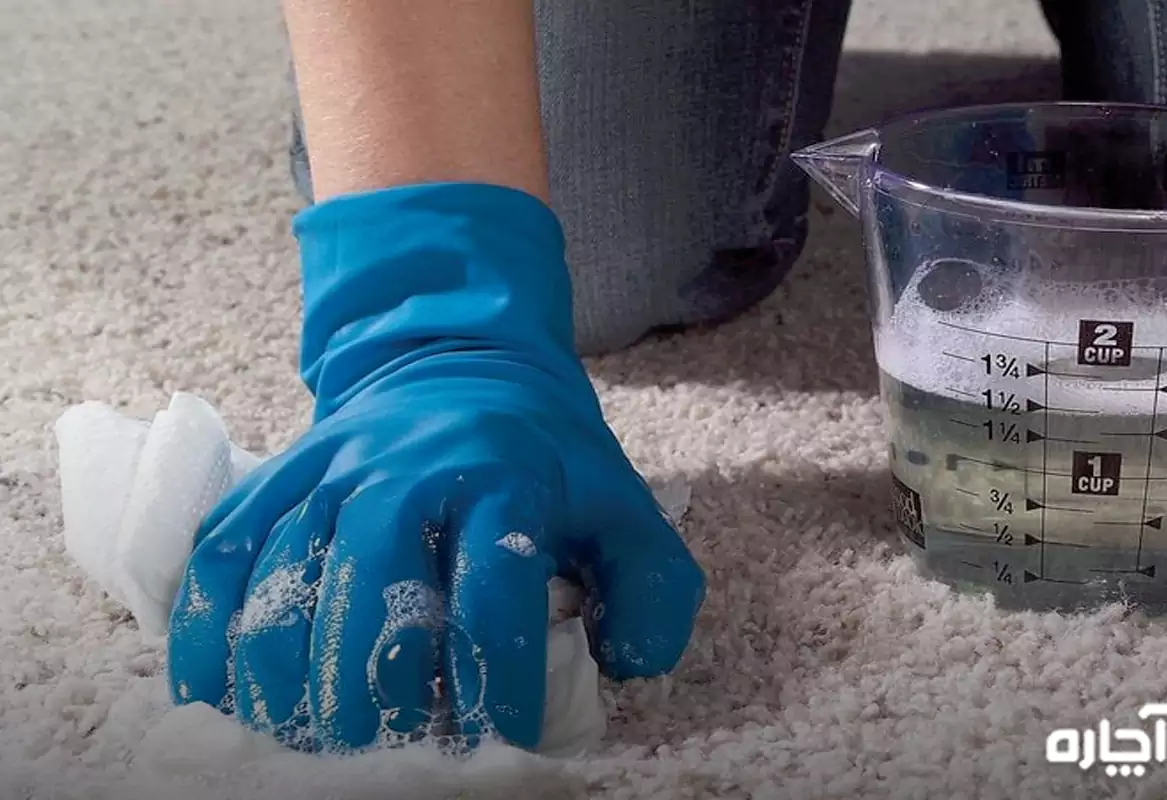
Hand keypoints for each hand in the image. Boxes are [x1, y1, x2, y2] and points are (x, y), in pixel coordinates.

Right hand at [165, 184, 705, 752]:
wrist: (460, 365)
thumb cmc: (544, 461)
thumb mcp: (622, 507)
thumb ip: (652, 588)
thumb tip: (625, 667)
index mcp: (505, 479)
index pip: (496, 594)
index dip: (493, 685)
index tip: (494, 749)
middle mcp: (408, 469)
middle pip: (372, 587)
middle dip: (373, 691)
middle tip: (380, 758)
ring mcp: (331, 469)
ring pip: (286, 578)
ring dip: (285, 675)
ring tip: (301, 743)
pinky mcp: (277, 475)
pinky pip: (222, 551)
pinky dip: (207, 626)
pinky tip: (214, 693)